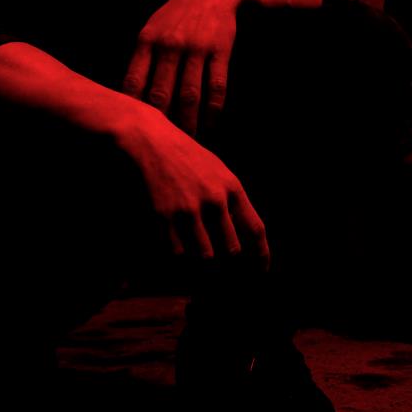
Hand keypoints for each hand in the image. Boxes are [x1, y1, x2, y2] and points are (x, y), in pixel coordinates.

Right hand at [117, 111, 268, 263]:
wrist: (150, 140)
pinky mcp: (164, 216)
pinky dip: (178, 253)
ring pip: (205, 256)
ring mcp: (189, 209)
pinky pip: (177, 251)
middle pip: (231, 249)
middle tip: (221, 264)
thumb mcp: (218, 170)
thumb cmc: (186, 156)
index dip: (262, 254)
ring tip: (196, 253)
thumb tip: (241, 230)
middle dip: (228, 260)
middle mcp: (214, 200)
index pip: (255, 228)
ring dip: (202, 259)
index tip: (262, 271)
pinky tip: (175, 243)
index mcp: (232, 188)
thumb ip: (231, 198)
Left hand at [123, 0, 246, 133]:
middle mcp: (170, 45)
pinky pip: (216, 87)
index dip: (132, 108)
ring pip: (190, 95)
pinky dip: (213, 110)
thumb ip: (141, 58)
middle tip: (161, 144)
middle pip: (161, 94)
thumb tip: (127, 96)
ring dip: (189, 122)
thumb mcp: (152, 28)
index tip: (133, 128)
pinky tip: (209, 124)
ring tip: (187, 140)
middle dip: (161, 123)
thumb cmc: (177, 15)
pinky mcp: (220, 51)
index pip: (134, 81)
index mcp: (148, 40)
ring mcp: (197, 48)